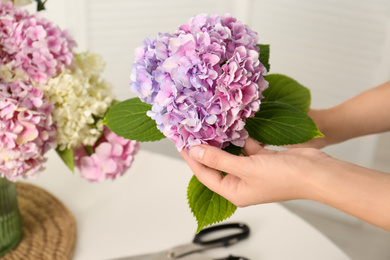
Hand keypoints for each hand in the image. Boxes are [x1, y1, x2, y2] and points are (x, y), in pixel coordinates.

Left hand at [180, 138, 332, 206]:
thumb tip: (195, 151)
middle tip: (193, 131)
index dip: (191, 158)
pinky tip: (233, 125)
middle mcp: (241, 182)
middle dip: (205, 148)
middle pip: (216, 163)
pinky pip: (246, 147)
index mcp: (234, 192)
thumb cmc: (284, 177)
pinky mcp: (263, 159)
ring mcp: (252, 170)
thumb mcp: (245, 168)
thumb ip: (218, 159)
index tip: (181, 142)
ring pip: (230, 153)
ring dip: (222, 140)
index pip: (204, 174)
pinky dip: (241, 137)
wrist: (316, 172)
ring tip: (208, 125)